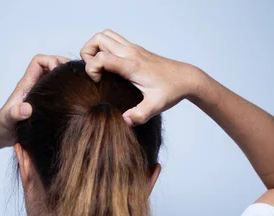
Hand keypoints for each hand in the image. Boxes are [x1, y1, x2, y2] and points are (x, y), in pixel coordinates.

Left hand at [0, 54, 69, 147]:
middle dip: (64, 65)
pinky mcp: (45, 102)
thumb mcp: (8, 120)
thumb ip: (15, 114)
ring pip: (56, 75)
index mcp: (27, 84)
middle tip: (75, 78)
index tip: (59, 73)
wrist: (1, 135)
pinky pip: (58, 88)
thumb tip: (27, 109)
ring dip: (67, 76)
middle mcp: (34, 85)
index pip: (39, 61)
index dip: (51, 61)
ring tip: (79, 85)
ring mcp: (40, 93)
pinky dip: (68, 88)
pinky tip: (76, 98)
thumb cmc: (2, 126)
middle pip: (51, 64)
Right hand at [80, 29, 196, 125]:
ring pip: (105, 35)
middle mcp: (130, 53)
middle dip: (88, 54)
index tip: (97, 82)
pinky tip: (111, 67)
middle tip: (94, 72)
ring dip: (95, 48)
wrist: (186, 78)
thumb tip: (125, 121)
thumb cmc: (171, 91)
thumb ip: (140, 115)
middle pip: (98, 39)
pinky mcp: (136, 49)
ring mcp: (133, 49)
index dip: (91, 69)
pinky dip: (105, 48)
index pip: (101, 57)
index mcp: (132, 66)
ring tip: (99, 68)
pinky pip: (114, 40)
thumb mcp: (155, 107)